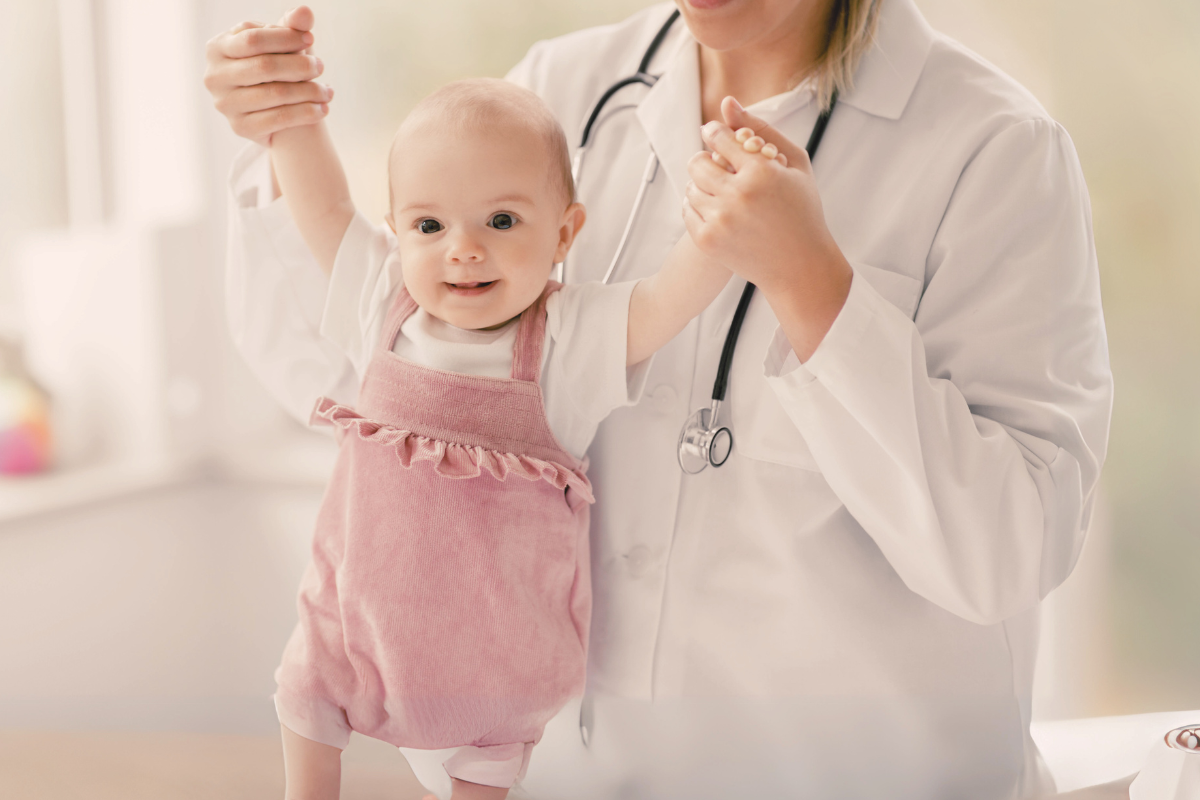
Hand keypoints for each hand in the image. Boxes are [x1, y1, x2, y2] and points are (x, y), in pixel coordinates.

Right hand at [203, 6, 333, 144]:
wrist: (269, 108)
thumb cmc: (272, 66)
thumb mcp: (279, 44)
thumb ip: (290, 27)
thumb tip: (305, 11)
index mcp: (218, 48)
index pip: (254, 38)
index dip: (286, 38)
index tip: (310, 40)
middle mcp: (214, 76)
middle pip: (264, 67)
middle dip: (299, 65)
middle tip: (321, 66)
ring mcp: (225, 104)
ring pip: (274, 94)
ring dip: (309, 91)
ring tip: (328, 91)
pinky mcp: (240, 128)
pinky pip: (279, 119)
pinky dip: (306, 113)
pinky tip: (323, 109)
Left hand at [683, 95, 851, 360]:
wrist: (799, 265)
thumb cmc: (802, 210)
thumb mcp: (794, 163)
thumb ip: (761, 128)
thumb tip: (726, 102)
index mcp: (761, 172)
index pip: (717, 138)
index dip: (714, 134)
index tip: (715, 136)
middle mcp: (737, 195)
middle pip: (696, 162)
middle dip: (705, 160)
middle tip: (716, 166)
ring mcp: (720, 220)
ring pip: (690, 187)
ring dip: (702, 186)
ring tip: (722, 191)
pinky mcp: (707, 241)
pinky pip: (687, 212)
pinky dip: (699, 208)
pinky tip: (717, 210)